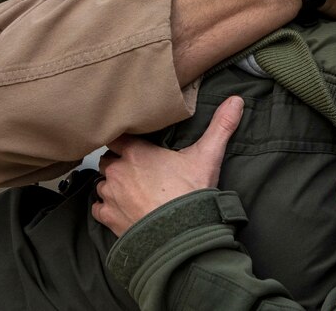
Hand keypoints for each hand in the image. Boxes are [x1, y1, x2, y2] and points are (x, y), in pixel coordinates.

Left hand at [92, 96, 243, 236]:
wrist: (181, 235)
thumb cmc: (190, 194)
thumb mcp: (208, 156)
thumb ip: (220, 126)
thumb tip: (236, 100)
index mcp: (136, 152)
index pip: (116, 136)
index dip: (123, 137)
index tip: (132, 141)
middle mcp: (117, 172)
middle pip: (108, 159)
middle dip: (119, 162)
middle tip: (137, 168)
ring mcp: (111, 196)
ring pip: (102, 184)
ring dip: (113, 185)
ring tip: (131, 190)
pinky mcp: (109, 219)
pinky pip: (98, 209)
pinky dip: (107, 209)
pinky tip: (121, 209)